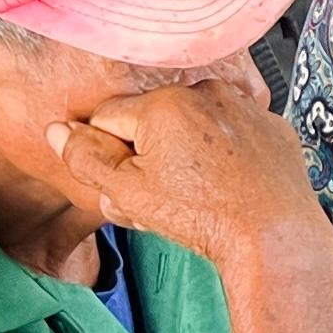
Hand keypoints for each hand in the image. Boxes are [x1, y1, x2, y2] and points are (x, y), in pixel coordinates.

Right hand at [47, 77, 330, 277]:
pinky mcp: (273, 128)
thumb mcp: (127, 193)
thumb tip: (57, 132)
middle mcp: (207, 93)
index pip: (108, 118)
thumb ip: (86, 159)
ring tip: (196, 198)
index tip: (125, 183)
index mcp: (163, 102)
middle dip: (148, 155)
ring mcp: (245, 108)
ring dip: (185, 155)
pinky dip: (226, 156)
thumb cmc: (205, 218)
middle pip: (153, 121)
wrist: (274, 239)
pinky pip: (233, 136)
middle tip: (162, 198)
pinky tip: (228, 188)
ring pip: (194, 128)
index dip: (108, 154)